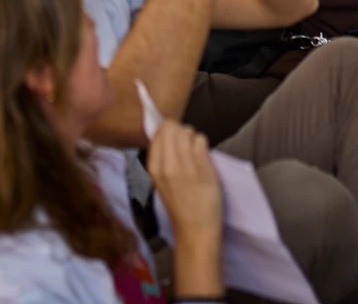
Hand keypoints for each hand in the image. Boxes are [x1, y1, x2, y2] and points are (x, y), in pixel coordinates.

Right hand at [145, 120, 223, 247]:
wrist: (195, 229)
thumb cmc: (179, 205)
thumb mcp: (161, 181)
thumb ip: (162, 159)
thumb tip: (168, 134)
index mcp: (153, 167)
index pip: (158, 133)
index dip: (168, 131)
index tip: (174, 140)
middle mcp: (167, 163)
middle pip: (172, 128)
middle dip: (181, 131)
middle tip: (186, 145)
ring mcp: (186, 164)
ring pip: (188, 131)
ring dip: (193, 137)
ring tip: (195, 152)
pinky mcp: (203, 167)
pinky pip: (202, 140)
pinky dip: (203, 144)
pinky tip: (203, 158)